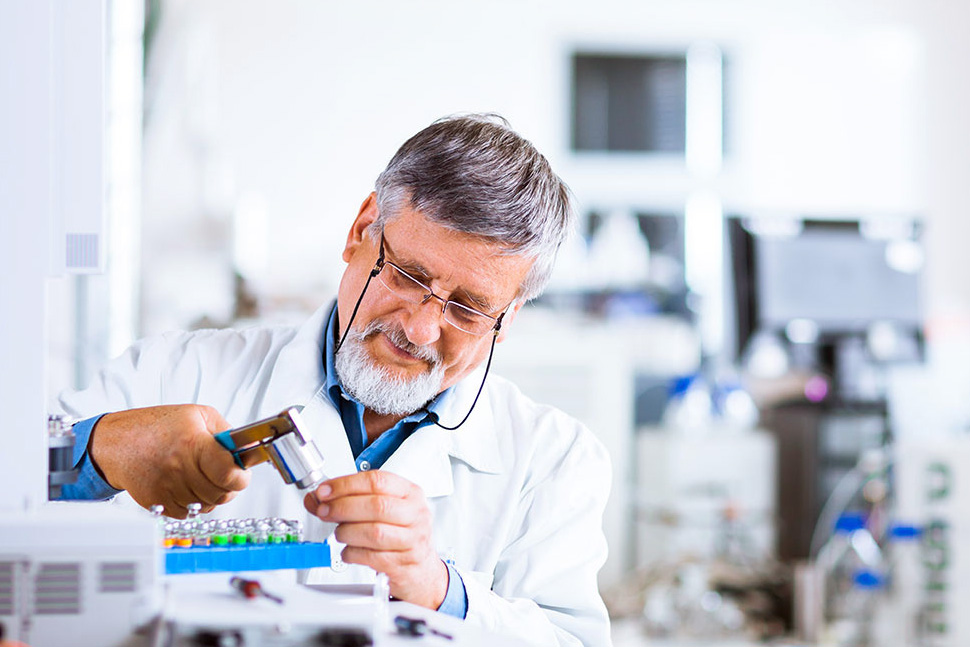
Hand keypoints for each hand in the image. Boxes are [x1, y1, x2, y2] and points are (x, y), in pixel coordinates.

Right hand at [90, 404, 250, 517]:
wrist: (118, 442)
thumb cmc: (156, 426)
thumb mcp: (198, 415)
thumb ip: (226, 432)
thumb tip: (246, 450)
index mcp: (193, 444)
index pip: (229, 474)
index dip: (241, 477)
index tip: (242, 473)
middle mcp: (179, 468)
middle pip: (221, 494)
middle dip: (228, 486)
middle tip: (223, 473)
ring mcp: (167, 488)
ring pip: (206, 506)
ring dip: (210, 495)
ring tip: (201, 476)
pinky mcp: (157, 503)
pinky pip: (187, 513)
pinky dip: (192, 503)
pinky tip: (186, 485)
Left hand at [303, 471, 447, 609]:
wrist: (420, 569)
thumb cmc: (399, 535)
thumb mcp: (382, 511)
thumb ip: (349, 501)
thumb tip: (315, 498)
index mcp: (410, 494)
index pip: (377, 481)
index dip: (346, 484)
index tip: (325, 491)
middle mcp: (415, 514)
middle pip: (376, 505)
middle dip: (342, 507)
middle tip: (324, 511)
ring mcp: (413, 540)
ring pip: (374, 532)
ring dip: (347, 532)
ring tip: (339, 534)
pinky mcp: (403, 563)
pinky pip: (371, 557)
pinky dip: (352, 553)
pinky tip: (348, 551)